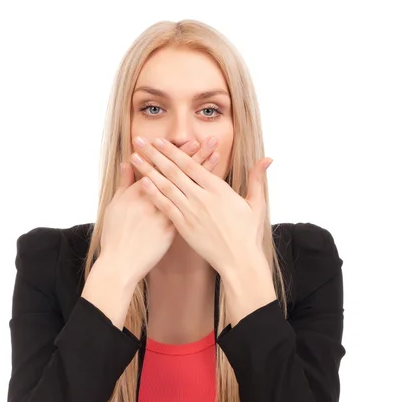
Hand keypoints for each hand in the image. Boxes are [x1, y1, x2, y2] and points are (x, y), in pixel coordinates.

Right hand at [97, 138, 221, 287]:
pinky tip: (214, 190)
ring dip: (204, 173)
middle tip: (211, 141)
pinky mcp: (172, 230)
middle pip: (180, 174)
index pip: (163, 167)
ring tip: (217, 157)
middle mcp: (155, 201)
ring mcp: (165, 215)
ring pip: (189, 191)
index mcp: (140, 192)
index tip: (191, 141)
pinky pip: (191, 211)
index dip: (178, 153)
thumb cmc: (115, 235)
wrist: (120, 263)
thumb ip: (124, 184)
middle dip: (197, 156)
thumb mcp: (115, 206)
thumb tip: (127, 164)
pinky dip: (202, 199)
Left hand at [130, 135, 272, 275]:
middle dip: (155, 154)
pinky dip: (153, 194)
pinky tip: (141, 183)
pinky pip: (165, 206)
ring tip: (135, 158)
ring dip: (148, 170)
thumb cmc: (248, 233)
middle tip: (140, 141)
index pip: (192, 164)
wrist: (240, 260)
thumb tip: (267, 158)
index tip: (160, 141)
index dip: (174, 151)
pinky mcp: (184, 227)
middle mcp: (203, 197)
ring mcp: (192, 212)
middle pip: (174, 171)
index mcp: (219, 189)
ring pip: (166, 186)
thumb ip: (257, 178)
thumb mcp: (256, 203)